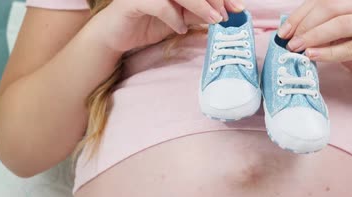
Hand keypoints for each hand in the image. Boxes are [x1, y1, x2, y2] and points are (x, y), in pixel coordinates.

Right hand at [98, 0, 244, 51]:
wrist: (114, 37)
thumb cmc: (146, 23)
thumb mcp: (179, 18)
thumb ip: (198, 12)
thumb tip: (225, 13)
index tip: (238, 7)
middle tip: (227, 15)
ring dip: (200, 5)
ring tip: (213, 20)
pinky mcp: (132, 0)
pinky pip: (159, 4)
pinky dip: (174, 17)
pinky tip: (180, 28)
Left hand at [278, 0, 351, 85]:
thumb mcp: (339, 34)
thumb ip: (320, 28)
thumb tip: (289, 34)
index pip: (321, 0)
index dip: (299, 15)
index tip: (283, 32)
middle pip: (329, 7)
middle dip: (305, 25)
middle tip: (289, 43)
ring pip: (339, 24)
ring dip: (314, 37)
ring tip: (297, 49)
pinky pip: (349, 47)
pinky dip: (328, 52)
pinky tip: (312, 56)